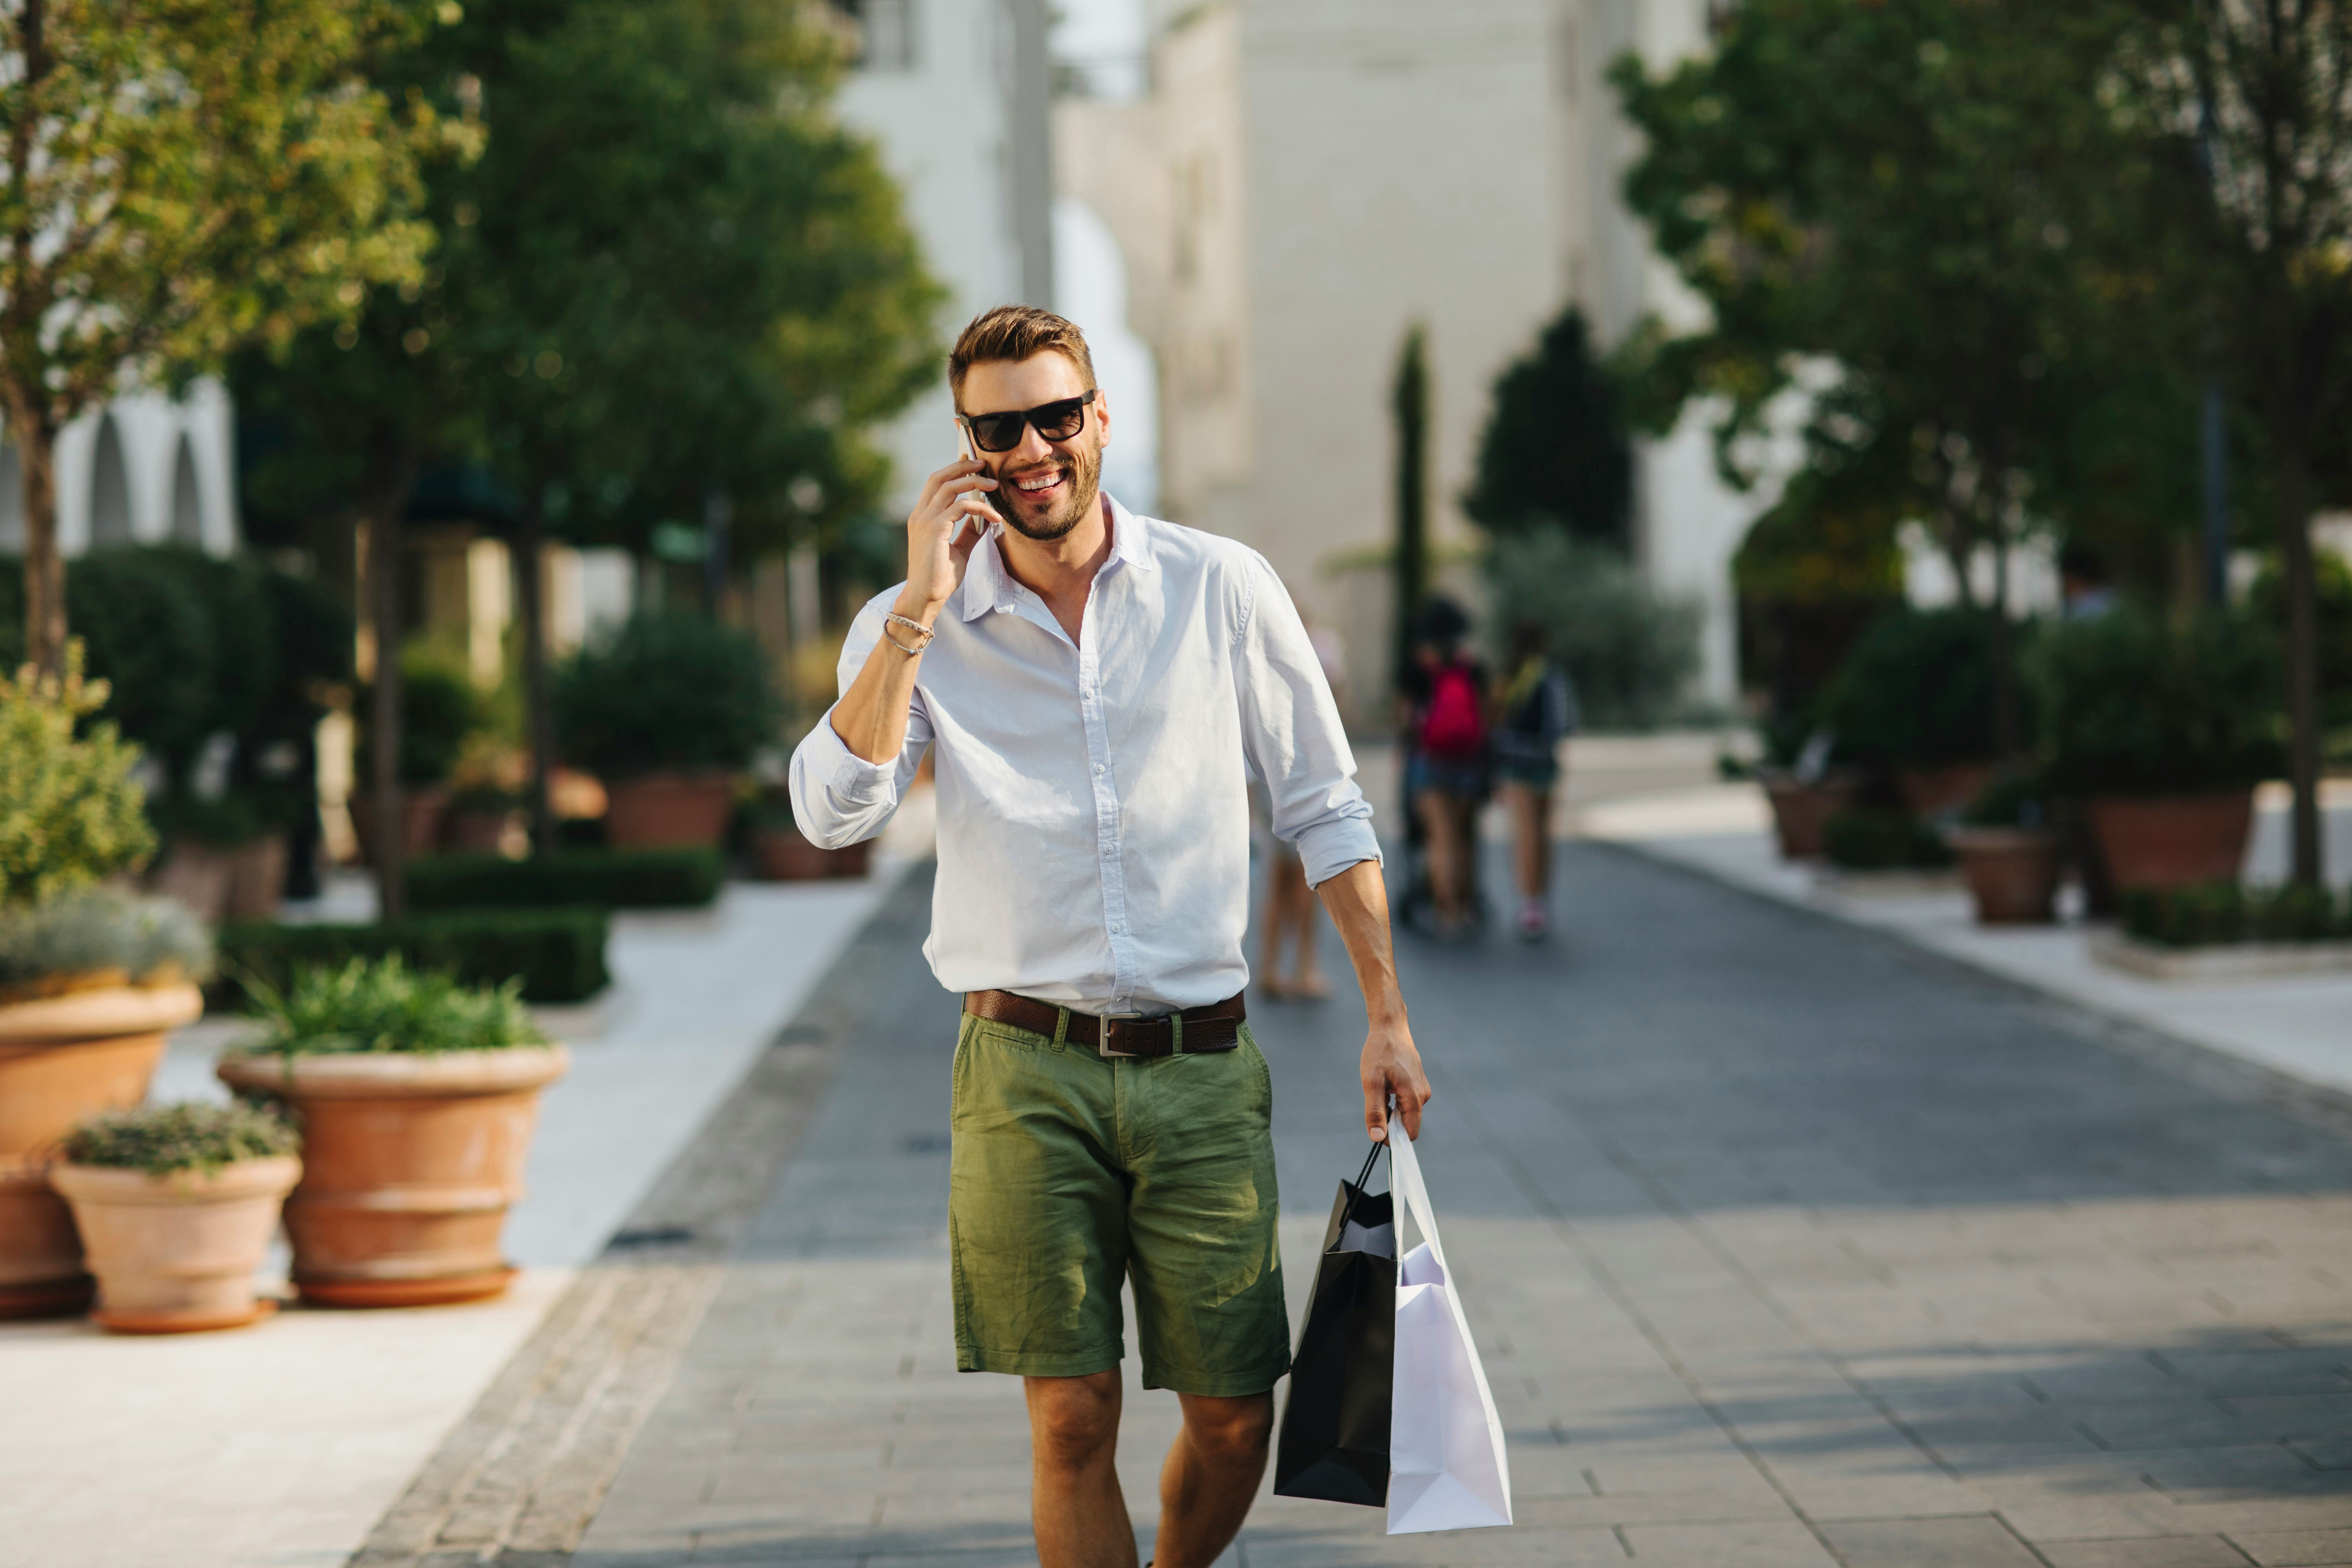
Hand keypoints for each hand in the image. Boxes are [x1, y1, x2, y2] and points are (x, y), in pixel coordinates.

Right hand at [899, 458, 999, 619]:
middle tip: (984, 463)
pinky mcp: (935, 529)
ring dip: (975, 482)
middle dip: (962, 466)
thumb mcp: (959, 550)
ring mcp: (925, 520)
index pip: (935, 483)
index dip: (953, 469)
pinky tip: (995, 517)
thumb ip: (969, 531)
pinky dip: (981, 507)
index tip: (971, 462)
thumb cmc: (940, 577)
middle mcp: (921, 514)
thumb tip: (986, 518)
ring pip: (950, 486)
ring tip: (995, 485)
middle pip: (940, 477)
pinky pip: (962, 507)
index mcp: (923, 517)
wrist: (926, 597)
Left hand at [1360, 1015, 1430, 1142]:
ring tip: (1380, 1087)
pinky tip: (1385, 1082)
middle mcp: (1423, 1095)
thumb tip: (1377, 1137)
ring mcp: (1422, 1088)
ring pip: (1406, 1111)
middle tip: (1375, 1100)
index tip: (1376, 1128)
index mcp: (1415, 1098)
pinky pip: (1407, 1100)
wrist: (1390, 1026)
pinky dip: (1394, 1098)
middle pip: (1408, 1123)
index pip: (1410, 1134)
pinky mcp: (1418, 1082)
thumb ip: (1375, 1111)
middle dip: (1390, 1120)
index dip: (1393, 1137)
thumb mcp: (1371, 1083)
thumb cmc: (1379, 1052)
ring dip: (1391, 1107)